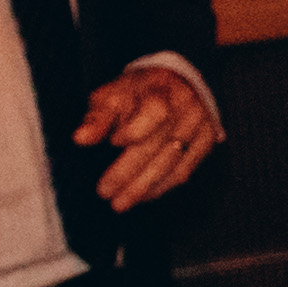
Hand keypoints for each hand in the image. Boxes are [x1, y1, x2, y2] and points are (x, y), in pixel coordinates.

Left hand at [75, 58, 223, 210]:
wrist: (177, 84)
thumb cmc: (137, 92)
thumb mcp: (114, 94)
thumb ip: (98, 117)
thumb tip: (80, 139)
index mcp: (162, 90)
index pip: (156, 111)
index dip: (136, 129)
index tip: (113, 142)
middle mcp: (186, 108)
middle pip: (160, 145)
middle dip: (130, 172)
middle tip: (105, 192)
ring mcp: (200, 126)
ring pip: (174, 163)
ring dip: (145, 187)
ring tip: (120, 202)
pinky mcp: (206, 142)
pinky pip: (185, 170)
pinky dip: (162, 187)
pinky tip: (143, 196)